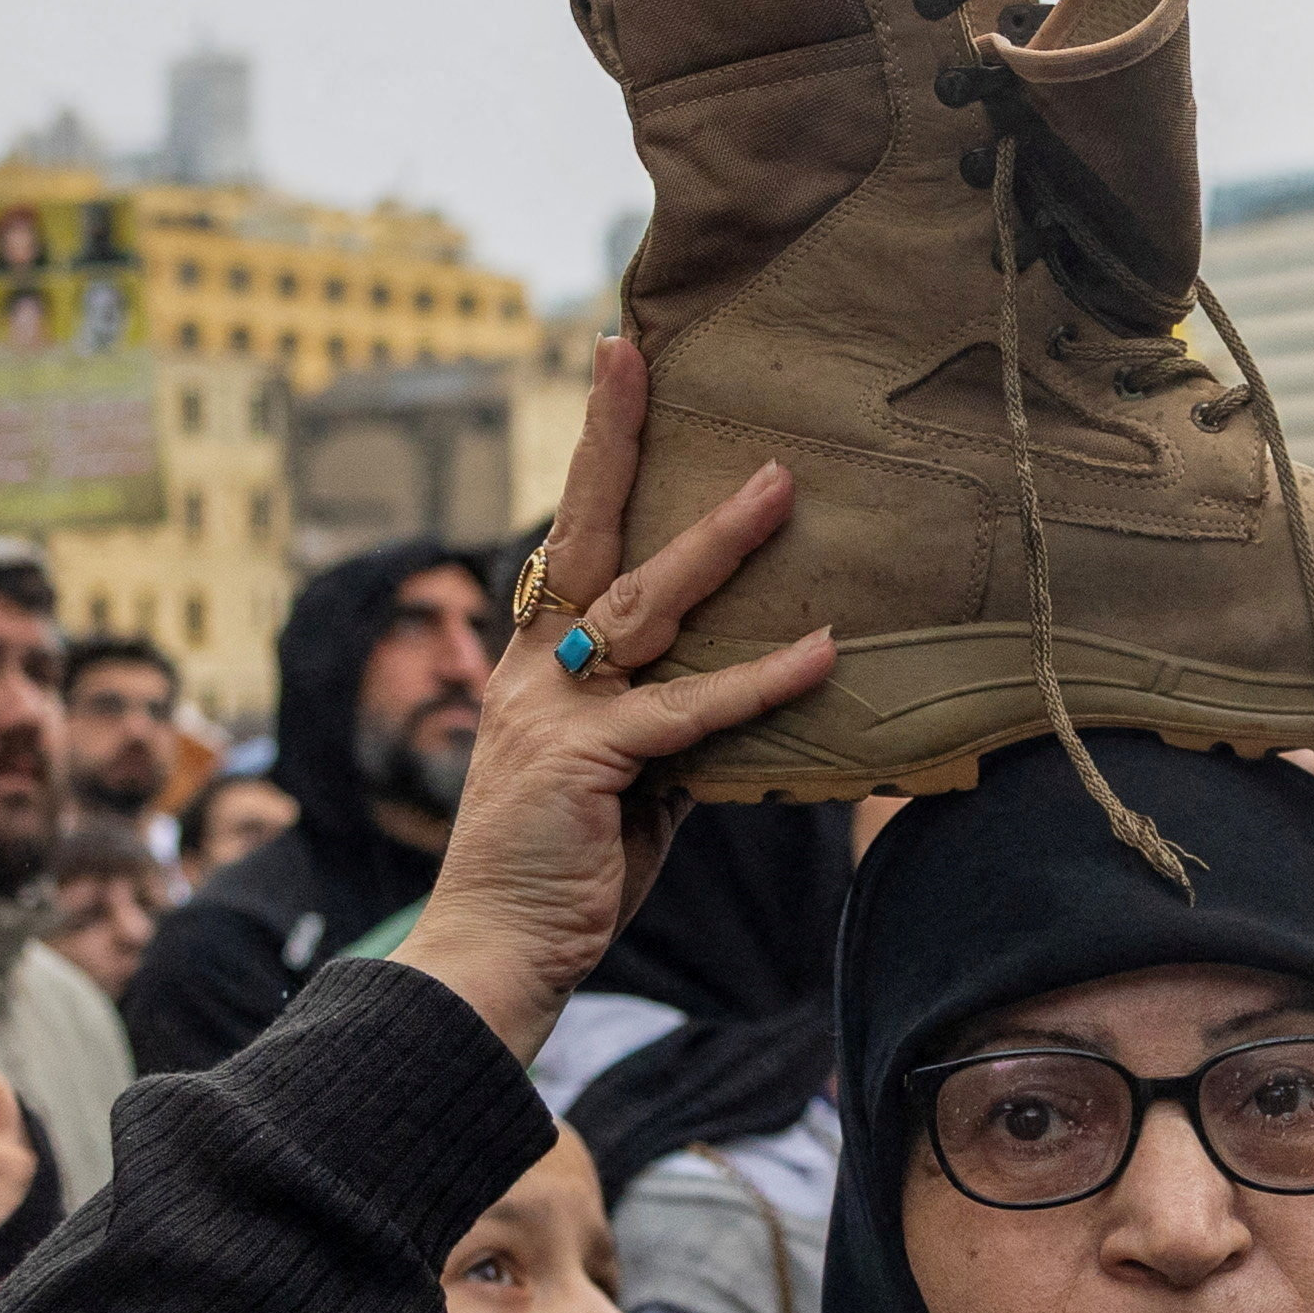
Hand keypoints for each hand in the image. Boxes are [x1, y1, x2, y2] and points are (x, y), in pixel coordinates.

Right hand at [390, 335, 835, 1061]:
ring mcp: (554, 710)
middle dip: (611, 441)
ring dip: (717, 542)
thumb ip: (666, 736)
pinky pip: (689, 708)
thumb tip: (731, 708)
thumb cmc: (557, 878)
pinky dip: (760, 679)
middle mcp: (533, 672)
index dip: (592, 463)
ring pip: (643, 601)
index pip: (563, 547)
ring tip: (780, 486)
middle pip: (579, 534)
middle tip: (634, 356)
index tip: (613, 376)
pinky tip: (821, 651)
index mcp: (532, 669)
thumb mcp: (621, 790)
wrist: (492, 956)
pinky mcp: (588, 758)